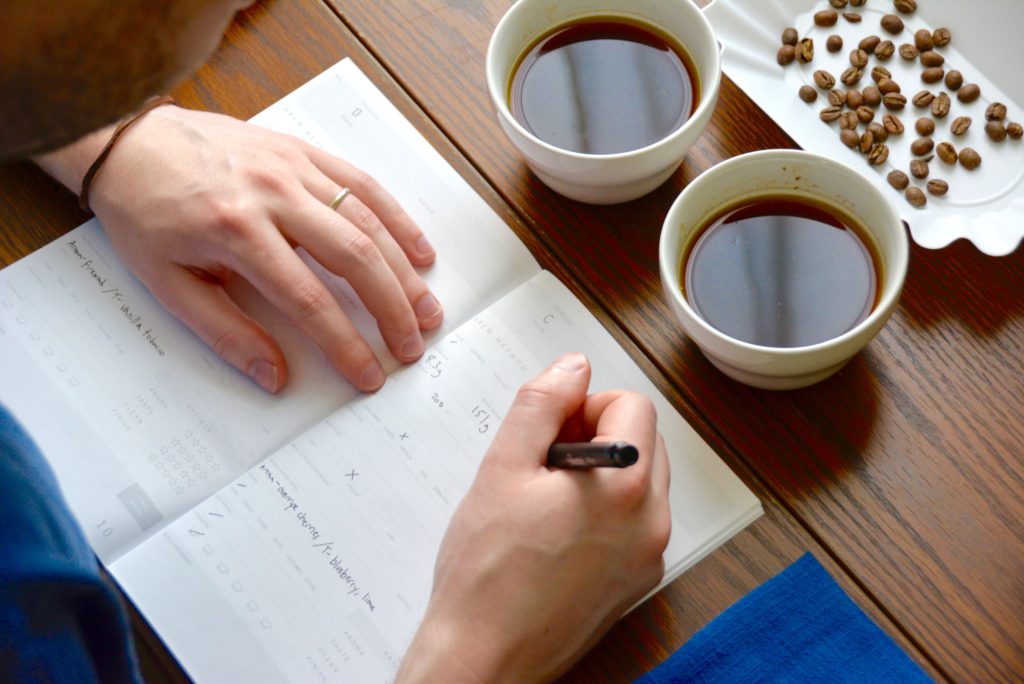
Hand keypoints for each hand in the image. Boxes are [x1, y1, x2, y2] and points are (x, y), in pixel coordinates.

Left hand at [37, 106, 442, 392]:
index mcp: (235, 231)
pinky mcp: (302, 152)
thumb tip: (274, 377)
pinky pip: (361, 182)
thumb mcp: (169, 283)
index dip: (345, 344)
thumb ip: (225, 332)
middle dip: (391, 309)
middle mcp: (272, 194)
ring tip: (426, 310)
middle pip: (352, 258)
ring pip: (367, 221)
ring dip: (403, 270)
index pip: (308, 299)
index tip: (368, 375)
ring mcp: (292, 167)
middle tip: (411, 347)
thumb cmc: (144, 213)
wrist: (128, 141)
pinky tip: (417, 251)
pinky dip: (396, 218)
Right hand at [396, 353, 670, 682]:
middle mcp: (652, 524)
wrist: (482, 658)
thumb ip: (541, 404)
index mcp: (626, 488)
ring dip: (600, 473)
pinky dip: (604, 512)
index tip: (551, 430)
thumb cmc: (485, 573)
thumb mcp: (502, 467)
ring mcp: (648, 559)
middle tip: (542, 461)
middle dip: (596, 435)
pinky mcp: (636, 584)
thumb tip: (572, 367)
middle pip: (644, 441)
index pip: (633, 405)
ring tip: (545, 500)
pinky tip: (554, 533)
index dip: (586, 405)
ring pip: (640, 482)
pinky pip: (634, 523)